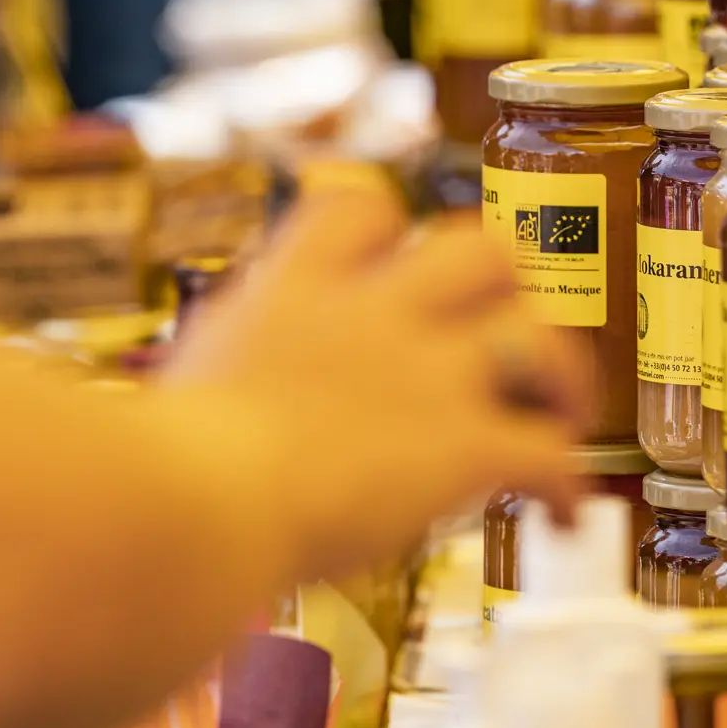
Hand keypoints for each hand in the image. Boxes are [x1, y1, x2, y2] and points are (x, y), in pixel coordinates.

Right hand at [165, 181, 590, 579]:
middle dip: (507, 287)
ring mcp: (429, 374)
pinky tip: (565, 518)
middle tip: (504, 329)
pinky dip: (570, 487)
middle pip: (480, 247)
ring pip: (538, 335)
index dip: (395, 228)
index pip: (364, 208)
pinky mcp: (463, 445)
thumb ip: (226, 364)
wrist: (192, 505)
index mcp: (297, 288)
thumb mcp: (187, 377)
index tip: (400, 255)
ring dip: (565, 375)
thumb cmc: (156, 464)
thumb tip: (197, 403)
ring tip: (566, 413)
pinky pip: (550, 455)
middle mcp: (375, 313)